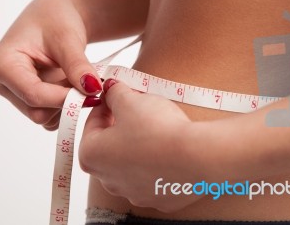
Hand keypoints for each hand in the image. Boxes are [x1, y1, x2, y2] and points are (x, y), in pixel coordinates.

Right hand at [0, 0, 101, 129]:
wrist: (58, 17)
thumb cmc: (56, 19)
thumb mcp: (68, 38)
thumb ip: (77, 65)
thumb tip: (92, 90)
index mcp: (2, 65)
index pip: (33, 95)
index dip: (64, 97)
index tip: (92, 92)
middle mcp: (3, 84)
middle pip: (37, 111)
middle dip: (66, 100)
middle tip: (87, 81)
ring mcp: (16, 95)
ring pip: (45, 117)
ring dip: (67, 103)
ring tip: (76, 77)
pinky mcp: (29, 102)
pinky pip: (51, 118)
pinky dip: (67, 106)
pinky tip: (72, 85)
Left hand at [79, 80, 209, 211]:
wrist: (197, 155)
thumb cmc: (157, 128)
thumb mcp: (130, 100)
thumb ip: (114, 93)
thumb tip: (110, 89)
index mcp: (91, 156)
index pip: (91, 124)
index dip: (105, 105)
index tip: (117, 96)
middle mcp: (109, 181)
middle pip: (111, 145)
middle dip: (122, 126)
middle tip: (139, 109)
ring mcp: (135, 193)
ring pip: (132, 163)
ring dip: (139, 146)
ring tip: (158, 129)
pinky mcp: (160, 199)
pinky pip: (155, 177)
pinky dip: (159, 163)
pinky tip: (172, 149)